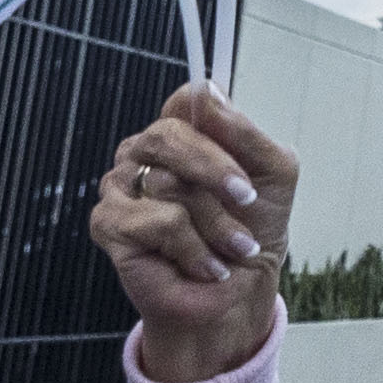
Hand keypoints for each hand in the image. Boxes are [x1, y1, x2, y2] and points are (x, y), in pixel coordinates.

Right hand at [88, 83, 290, 382]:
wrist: (240, 290)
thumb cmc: (254, 228)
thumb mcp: (272, 175)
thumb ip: (245, 133)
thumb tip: (208, 92)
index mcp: (182, 132)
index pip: (188, 100)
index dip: (219, 125)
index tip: (247, 157)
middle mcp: (144, 152)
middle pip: (169, 133)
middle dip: (217, 171)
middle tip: (247, 199)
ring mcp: (120, 185)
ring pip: (168, 183)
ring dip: (216, 223)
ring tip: (232, 247)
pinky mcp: (110, 224)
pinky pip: (160, 221)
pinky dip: (194, 248)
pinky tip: (206, 265)